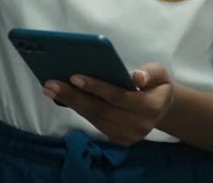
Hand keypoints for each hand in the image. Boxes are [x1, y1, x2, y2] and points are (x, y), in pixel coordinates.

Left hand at [43, 64, 175, 145]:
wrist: (161, 108)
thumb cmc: (156, 85)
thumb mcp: (160, 73)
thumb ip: (150, 73)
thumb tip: (136, 76)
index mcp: (151, 107)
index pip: (118, 96)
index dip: (96, 87)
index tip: (74, 76)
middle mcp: (139, 126)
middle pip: (100, 109)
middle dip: (73, 95)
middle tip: (51, 83)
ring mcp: (128, 136)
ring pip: (94, 117)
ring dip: (71, 103)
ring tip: (51, 89)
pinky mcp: (119, 139)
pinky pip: (95, 122)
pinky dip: (79, 109)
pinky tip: (65, 98)